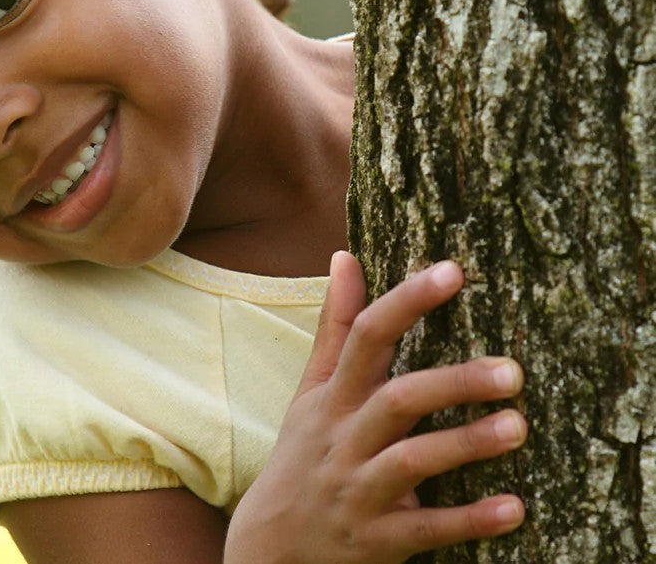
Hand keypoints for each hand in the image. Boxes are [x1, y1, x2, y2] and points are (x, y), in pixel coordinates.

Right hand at [224, 253, 525, 563]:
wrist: (273, 542)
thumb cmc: (305, 450)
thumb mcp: (311, 388)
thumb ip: (335, 325)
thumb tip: (344, 257)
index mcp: (333, 395)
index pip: (366, 336)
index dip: (407, 301)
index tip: (453, 271)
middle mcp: (346, 437)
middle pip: (397, 400)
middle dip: (453, 382)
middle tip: (512, 370)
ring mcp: (361, 489)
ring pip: (414, 462)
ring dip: (466, 444)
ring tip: (518, 425)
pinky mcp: (379, 538)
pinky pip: (426, 529)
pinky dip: (469, 520)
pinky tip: (514, 508)